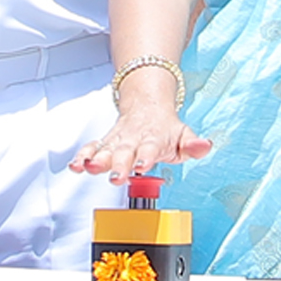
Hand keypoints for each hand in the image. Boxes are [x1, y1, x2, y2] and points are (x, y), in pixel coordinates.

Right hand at [74, 90, 214, 185]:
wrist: (146, 104)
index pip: (150, 149)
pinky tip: (75, 165)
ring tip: (88, 167)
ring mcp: (117, 141)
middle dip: (118, 165)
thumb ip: (193, 145)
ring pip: (104, 150)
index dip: (146, 157)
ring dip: (96, 159)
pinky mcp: (105, 143)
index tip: (141, 166)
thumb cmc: (165, 127)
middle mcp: (133, 140)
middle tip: (115, 177)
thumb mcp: (183, 134)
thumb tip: (205, 146)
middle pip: (124, 153)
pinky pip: (92, 148)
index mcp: (153, 139)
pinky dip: (82, 156)